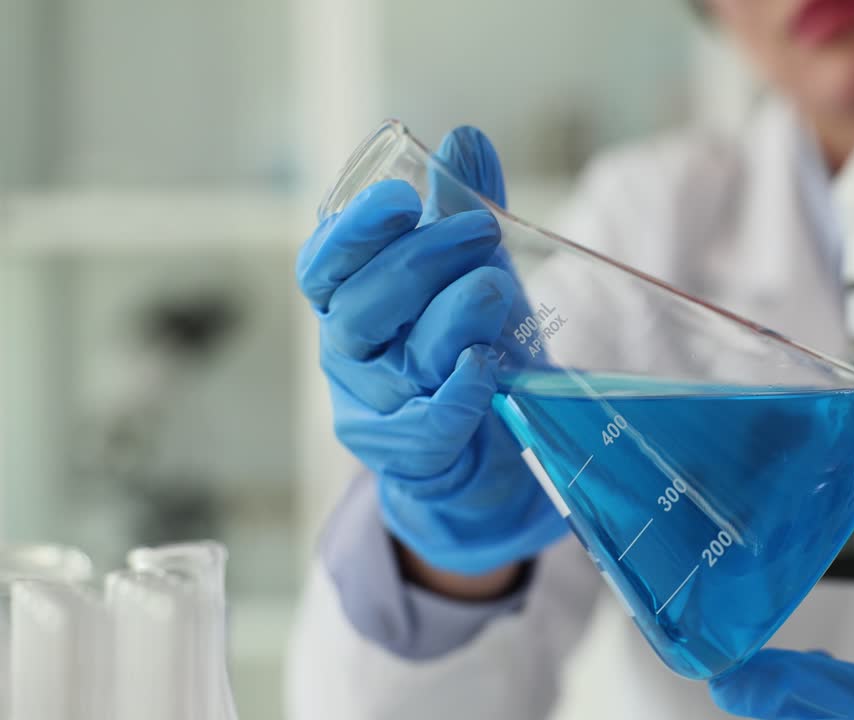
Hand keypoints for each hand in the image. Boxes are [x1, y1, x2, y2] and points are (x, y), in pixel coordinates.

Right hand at [296, 127, 566, 574]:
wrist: (495, 447)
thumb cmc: (473, 347)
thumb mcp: (477, 271)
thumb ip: (466, 210)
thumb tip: (466, 139)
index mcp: (352, 300)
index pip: (324, 264)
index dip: (354, 231)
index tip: (400, 200)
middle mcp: (349, 354)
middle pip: (362, 303)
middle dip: (423, 259)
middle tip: (482, 229)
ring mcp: (371, 409)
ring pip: (396, 360)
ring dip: (448, 317)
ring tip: (494, 287)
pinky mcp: (405, 456)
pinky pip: (426, 426)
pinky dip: (457, 394)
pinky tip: (484, 366)